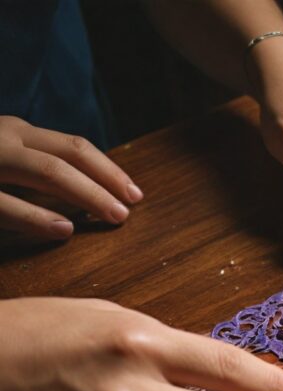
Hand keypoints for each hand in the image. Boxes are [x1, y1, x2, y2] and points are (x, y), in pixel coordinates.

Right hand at [0, 116, 142, 241]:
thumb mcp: (5, 155)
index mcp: (17, 134)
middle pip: (69, 155)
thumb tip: (90, 193)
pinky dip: (36, 217)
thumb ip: (36, 166)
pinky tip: (64, 229)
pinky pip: (5, 204)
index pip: (74, 148)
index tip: (135, 194)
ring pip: (47, 170)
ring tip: (115, 216)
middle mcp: (6, 139)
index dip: (109, 171)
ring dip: (88, 194)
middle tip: (130, 209)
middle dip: (107, 181)